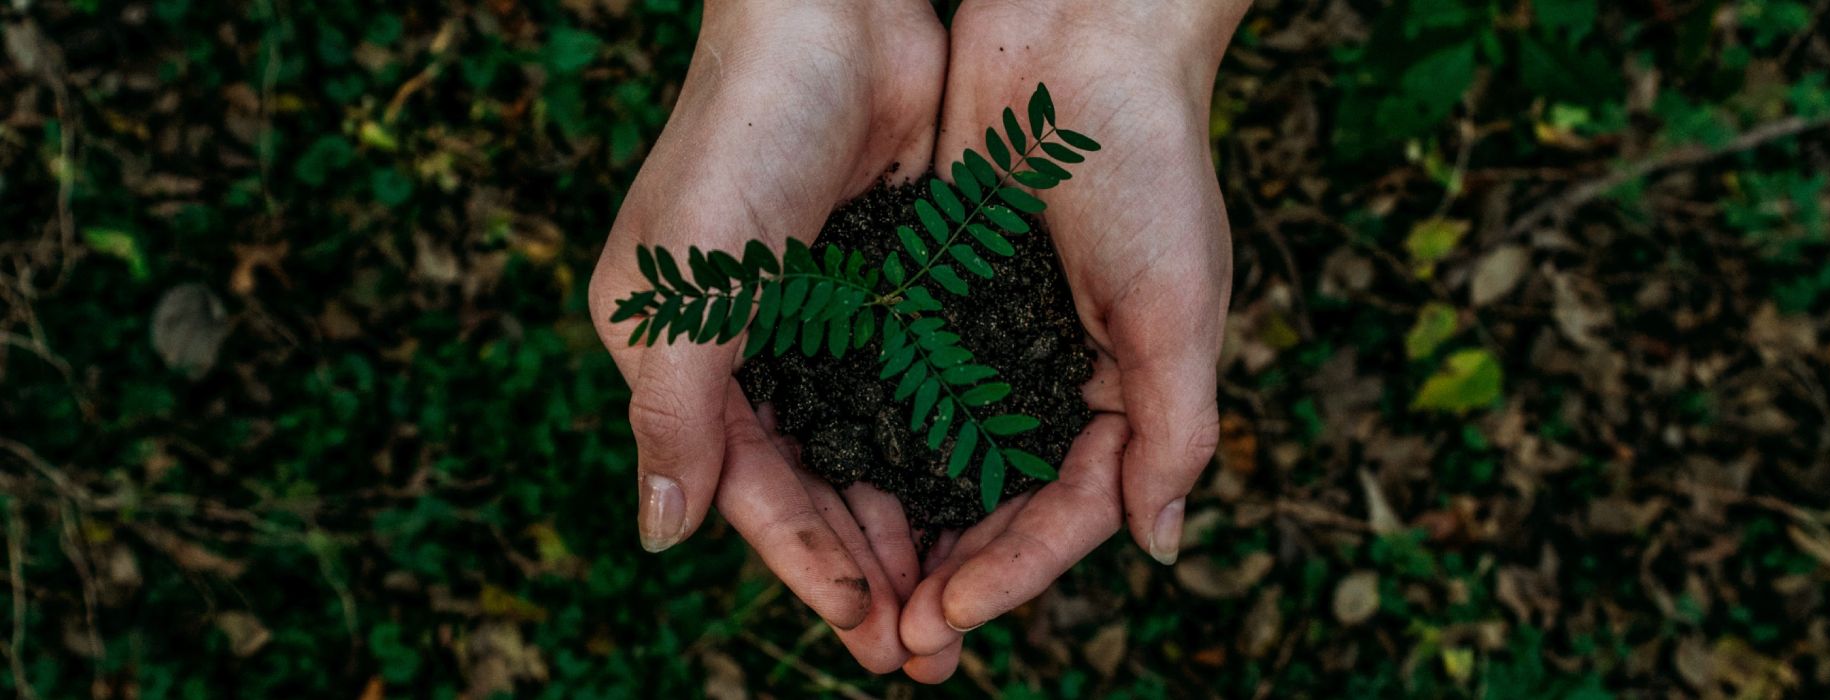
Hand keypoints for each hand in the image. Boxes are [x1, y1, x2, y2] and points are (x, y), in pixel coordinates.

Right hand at [586, 0, 944, 672]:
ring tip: (958, 602)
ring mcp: (825, 323)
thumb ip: (676, 415)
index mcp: (684, 359)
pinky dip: (943, 451)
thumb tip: (661, 540)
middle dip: (867, 571)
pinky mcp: (889, 290)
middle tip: (926, 652)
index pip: (752, 492)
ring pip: (871, 453)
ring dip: (910, 527)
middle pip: (815, 488)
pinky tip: (983, 503)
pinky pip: (917, 393)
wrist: (831, 19)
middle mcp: (752, 352)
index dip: (808, 568)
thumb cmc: (741, 140)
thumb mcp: (686, 288)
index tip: (867, 637)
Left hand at [897, 0, 1246, 681]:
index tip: (949, 616)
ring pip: (946, 458)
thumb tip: (1159, 548)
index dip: (1016, 571)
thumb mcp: (1178, 307)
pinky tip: (833, 485)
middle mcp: (1060, 373)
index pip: (1073, 509)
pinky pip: (905, 386)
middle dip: (956, 573)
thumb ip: (1175, 430)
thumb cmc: (1147, 164)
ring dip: (909, 527)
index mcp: (1129, 387)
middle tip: (898, 642)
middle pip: (1003, 502)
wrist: (1080, 34)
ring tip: (861, 592)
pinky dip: (877, 439)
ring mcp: (996, 335)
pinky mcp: (940, 292)